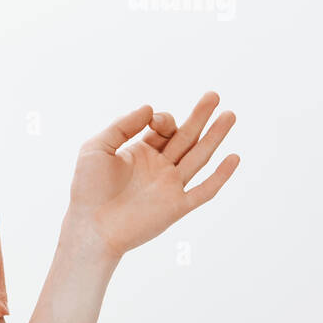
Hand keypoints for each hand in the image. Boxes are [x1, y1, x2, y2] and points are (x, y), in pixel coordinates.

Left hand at [67, 92, 238, 258]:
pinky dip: (220, 176)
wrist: (90, 227)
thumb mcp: (97, 147)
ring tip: (230, 115)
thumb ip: (122, 126)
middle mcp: (158, 167)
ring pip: (199, 157)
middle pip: (186, 137)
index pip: (164, 129)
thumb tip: (150, 108)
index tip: (154, 120)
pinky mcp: (177, 206)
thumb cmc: (88, 188)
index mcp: (140, 153)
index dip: (164, 119)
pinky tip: (234, 157)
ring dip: (215, 136)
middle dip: (200, 116)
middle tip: (213, 95)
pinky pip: (204, 190)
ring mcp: (170, 186)